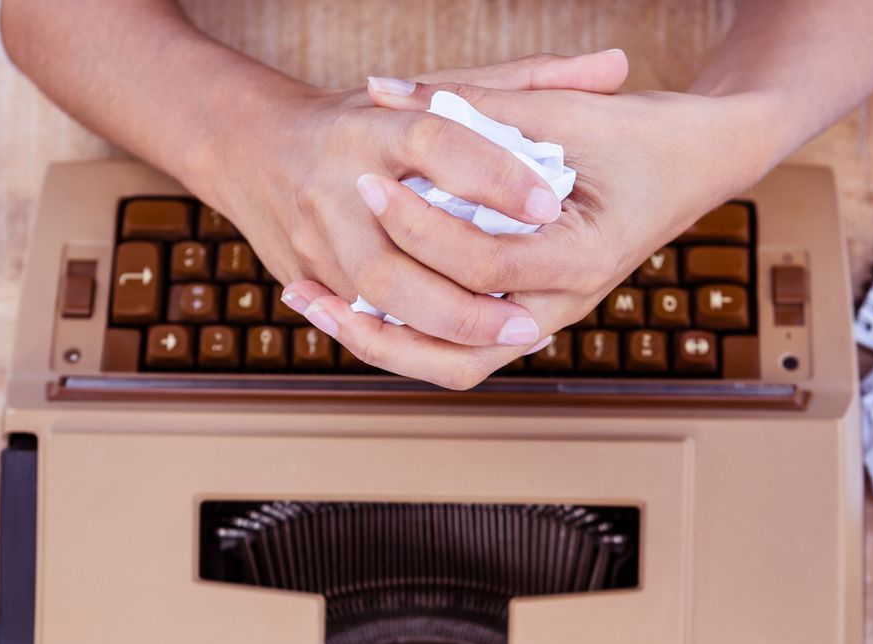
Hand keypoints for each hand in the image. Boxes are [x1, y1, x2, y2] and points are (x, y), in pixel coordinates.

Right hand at [181, 52, 629, 364]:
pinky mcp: (308, 275)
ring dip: (441, 328)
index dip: (491, 174)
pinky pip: (360, 320)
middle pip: (391, 256)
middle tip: (530, 318)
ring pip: (376, 298)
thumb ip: (528, 83)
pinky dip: (410, 339)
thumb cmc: (368, 117)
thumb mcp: (443, 90)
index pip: (435, 141)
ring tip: (509, 337)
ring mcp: (315, 237)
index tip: (547, 203)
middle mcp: (336, 182)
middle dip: (463, 297)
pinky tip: (466, 347)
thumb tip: (619, 66)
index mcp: (373, 125)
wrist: (254, 145)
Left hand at [282, 82, 787, 387]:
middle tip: (325, 259)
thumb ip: (478, 102)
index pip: (485, 265)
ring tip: (316, 305)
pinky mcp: (523, 316)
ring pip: (453, 362)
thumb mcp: (565, 112)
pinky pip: (454, 347)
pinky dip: (401, 334)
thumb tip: (384, 90)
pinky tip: (342, 306)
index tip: (372, 180)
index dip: (422, 226)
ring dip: (382, 341)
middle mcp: (563, 304)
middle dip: (385, 304)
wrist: (697, 165)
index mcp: (582, 258)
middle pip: (462, 339)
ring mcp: (543, 318)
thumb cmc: (641, 134)